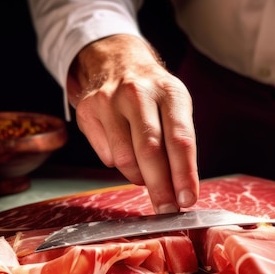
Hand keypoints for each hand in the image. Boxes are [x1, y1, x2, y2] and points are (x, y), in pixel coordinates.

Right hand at [67, 34, 198, 212]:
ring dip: (138, 177)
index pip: (180, 139)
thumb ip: (178, 145)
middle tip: (166, 210)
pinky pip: (106, 155)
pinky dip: (118, 164)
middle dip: (160, 187)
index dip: (184, 174)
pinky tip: (124, 151)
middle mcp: (138, 93)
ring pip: (124, 158)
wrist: (116, 63)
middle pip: (150, 151)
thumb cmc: (152, 96)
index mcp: (169, 92)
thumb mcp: (175, 107)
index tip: (187, 199)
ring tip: (146, 175)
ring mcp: (109, 101)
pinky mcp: (87, 110)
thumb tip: (179, 192)